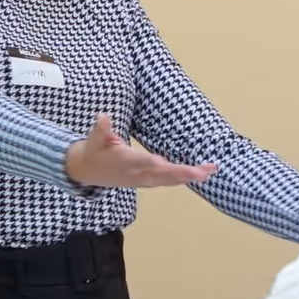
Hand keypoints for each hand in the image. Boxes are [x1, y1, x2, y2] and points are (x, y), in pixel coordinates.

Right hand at [64, 114, 215, 188]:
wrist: (88, 172)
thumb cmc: (94, 151)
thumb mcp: (93, 138)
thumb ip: (100, 129)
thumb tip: (102, 117)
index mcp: (125, 161)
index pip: (142, 162)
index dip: (154, 164)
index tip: (165, 163)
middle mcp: (137, 174)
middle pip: (163, 175)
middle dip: (184, 173)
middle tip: (205, 171)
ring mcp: (144, 180)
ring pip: (170, 180)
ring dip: (191, 176)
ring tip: (211, 170)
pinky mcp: (148, 181)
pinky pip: (170, 181)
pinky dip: (185, 178)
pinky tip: (201, 175)